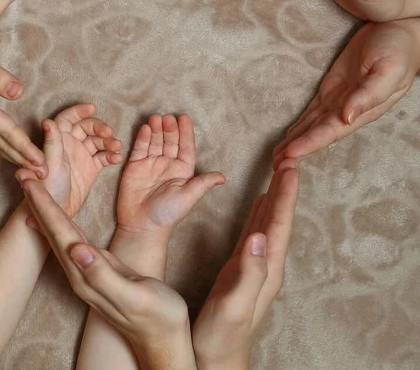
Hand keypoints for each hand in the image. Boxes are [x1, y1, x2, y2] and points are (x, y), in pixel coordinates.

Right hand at [0, 42, 43, 170]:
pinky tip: (12, 156)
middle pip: (4, 144)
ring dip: (16, 158)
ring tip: (33, 170)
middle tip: (44, 173)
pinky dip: (4, 151)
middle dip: (25, 159)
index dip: (25, 146)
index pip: (8, 132)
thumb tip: (19, 93)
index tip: (40, 160)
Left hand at [16, 103, 122, 217]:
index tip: (92, 108)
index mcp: (57, 140)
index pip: (68, 119)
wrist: (56, 212)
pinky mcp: (91, 167)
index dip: (79, 111)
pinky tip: (117, 158)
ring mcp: (82, 155)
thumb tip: (47, 122)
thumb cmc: (47, 188)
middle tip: (108, 133)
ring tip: (117, 146)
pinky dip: (111, 155)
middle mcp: (69, 144)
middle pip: (86, 127)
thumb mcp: (50, 164)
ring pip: (98, 141)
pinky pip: (104, 156)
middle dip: (99, 127)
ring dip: (108, 141)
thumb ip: (52, 143)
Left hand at [22, 180, 195, 368]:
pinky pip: (73, 240)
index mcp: (87, 276)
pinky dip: (62, 223)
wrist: (164, 337)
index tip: (31, 182)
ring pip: (61, 235)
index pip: (61, 234)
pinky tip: (57, 218)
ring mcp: (88, 272)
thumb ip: (104, 275)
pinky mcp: (98, 269)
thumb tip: (77, 249)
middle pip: (54, 232)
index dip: (45, 206)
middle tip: (24, 176)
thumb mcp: (134, 296)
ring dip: (46, 211)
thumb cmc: (156, 316)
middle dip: (38, 203)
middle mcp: (81, 273)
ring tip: (35, 190)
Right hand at [116, 114, 224, 239]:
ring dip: (155, 129)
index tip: (184, 117)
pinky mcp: (135, 166)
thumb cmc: (167, 214)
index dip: (185, 132)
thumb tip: (223, 177)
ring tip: (155, 118)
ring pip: (154, 142)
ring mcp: (151, 164)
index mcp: (182, 170)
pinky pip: (140, 149)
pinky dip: (142, 138)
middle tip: (167, 117)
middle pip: (170, 141)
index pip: (185, 146)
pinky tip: (144, 128)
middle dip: (169, 128)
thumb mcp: (188, 197)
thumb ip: (203, 183)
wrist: (141, 226)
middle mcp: (167, 164)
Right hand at [192, 164, 298, 369]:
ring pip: (269, 222)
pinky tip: (260, 204)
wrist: (217, 360)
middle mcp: (266, 264)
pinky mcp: (243, 268)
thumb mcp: (234, 305)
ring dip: (275, 196)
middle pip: (279, 218)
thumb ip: (249, 272)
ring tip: (278, 172)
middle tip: (288, 158)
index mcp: (267, 269)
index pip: (280, 225)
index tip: (291, 167)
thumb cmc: (222, 337)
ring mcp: (256, 266)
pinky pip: (256, 231)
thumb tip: (260, 236)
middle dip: (285, 188)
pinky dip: (260, 213)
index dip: (286, 195)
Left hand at [274, 20, 419, 167]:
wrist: (398, 31)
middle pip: (317, 134)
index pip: (331, 132)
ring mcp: (338, 101)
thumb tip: (348, 117)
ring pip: (311, 126)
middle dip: (297, 149)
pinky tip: (288, 138)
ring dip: (294, 142)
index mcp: (363, 111)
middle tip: (275, 165)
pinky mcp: (331, 89)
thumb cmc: (398, 51)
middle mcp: (348, 111)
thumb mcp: (388, 71)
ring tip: (275, 158)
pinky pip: (312, 111)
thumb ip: (368, 95)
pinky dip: (299, 125)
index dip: (310, 143)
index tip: (290, 154)